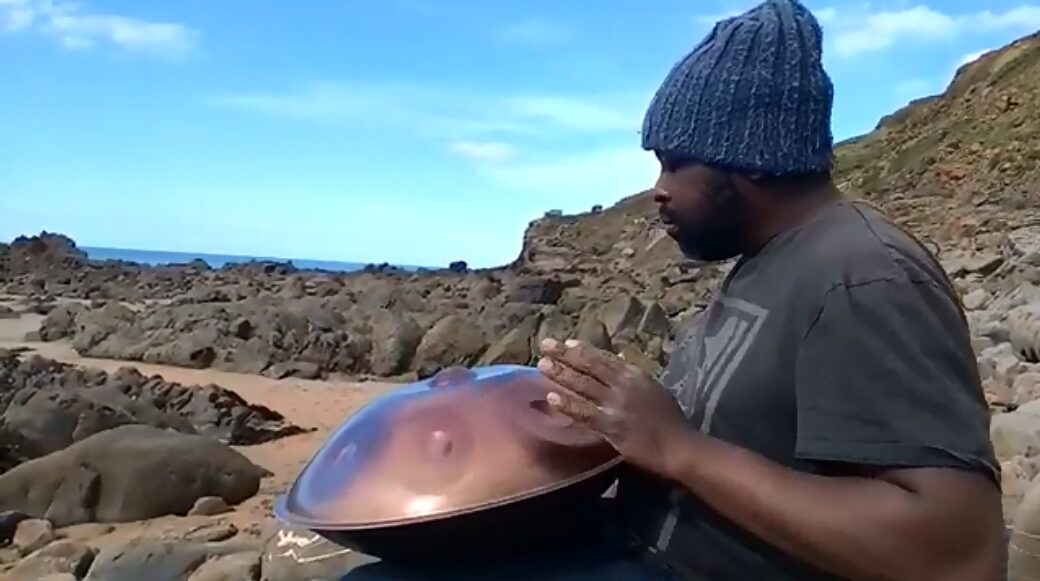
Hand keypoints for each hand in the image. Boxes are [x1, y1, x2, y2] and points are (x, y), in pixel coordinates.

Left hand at [536, 337, 689, 477]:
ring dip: (561, 374)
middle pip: (589, 366)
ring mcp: (615, 405)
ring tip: (543, 365)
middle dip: (565, 355)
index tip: (565, 343)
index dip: (583, 350)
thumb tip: (618, 359)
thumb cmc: (670, 420)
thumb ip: (633, 376)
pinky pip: (584, 413)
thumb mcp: (653, 389)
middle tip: (545, 345)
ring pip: (583, 386)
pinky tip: (552, 397)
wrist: (678, 445)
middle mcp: (623, 385)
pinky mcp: (610, 426)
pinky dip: (568, 405)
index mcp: (635, 375)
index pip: (604, 358)